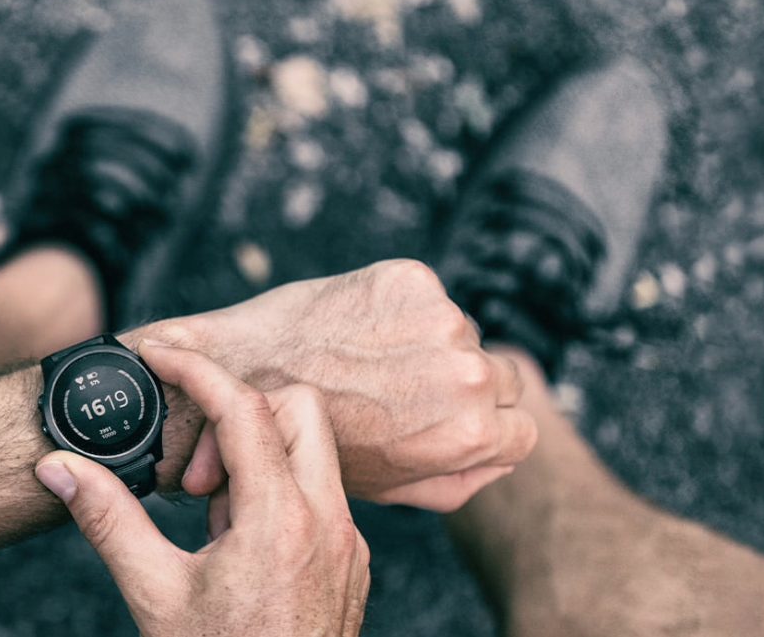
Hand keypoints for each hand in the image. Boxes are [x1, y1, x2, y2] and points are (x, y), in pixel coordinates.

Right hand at [35, 342, 369, 636]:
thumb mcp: (153, 593)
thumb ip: (107, 519)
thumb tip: (59, 468)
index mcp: (280, 520)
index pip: (243, 407)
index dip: (196, 369)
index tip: (160, 355)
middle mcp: (328, 522)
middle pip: (298, 409)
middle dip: (241, 414)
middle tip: (195, 473)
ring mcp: (347, 543)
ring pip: (313, 452)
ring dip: (258, 458)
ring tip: (210, 517)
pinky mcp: (350, 561)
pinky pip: (319, 495)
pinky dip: (276, 493)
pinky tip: (237, 543)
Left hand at [143, 259, 534, 511]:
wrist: (242, 372)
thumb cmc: (312, 439)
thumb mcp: (393, 486)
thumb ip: (460, 479)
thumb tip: (502, 457)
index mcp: (470, 432)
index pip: (521, 428)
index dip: (484, 428)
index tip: (445, 420)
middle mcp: (465, 372)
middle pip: (501, 376)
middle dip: (461, 386)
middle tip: (402, 392)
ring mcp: (439, 318)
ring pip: (462, 333)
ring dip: (429, 345)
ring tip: (369, 363)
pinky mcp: (409, 277)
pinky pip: (427, 297)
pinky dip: (400, 310)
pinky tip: (356, 332)